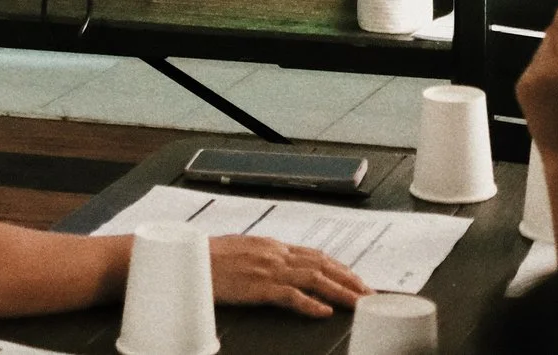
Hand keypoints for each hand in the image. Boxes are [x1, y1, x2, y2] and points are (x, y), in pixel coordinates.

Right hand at [207, 235, 367, 316]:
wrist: (189, 259)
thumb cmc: (210, 257)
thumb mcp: (243, 250)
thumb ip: (265, 256)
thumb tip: (282, 263)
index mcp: (274, 246)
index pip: (316, 254)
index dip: (340, 267)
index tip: (356, 278)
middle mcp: (276, 254)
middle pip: (322, 265)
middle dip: (349, 279)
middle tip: (369, 292)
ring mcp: (269, 270)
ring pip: (314, 278)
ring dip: (340, 291)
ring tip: (358, 302)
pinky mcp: (258, 287)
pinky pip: (290, 296)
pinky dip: (309, 304)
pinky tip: (324, 312)